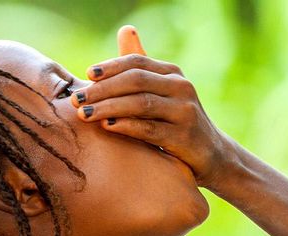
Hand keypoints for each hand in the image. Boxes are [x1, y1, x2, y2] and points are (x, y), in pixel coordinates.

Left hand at [72, 25, 237, 190]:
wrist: (210, 154)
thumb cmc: (176, 122)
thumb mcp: (162, 92)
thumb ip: (141, 68)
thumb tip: (126, 30)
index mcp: (172, 73)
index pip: (136, 62)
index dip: (110, 67)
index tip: (86, 75)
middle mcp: (181, 87)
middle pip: (135, 81)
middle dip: (102, 89)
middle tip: (76, 99)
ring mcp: (184, 111)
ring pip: (141, 103)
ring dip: (109, 107)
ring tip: (84, 114)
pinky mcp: (184, 136)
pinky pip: (150, 128)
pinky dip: (127, 126)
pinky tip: (107, 126)